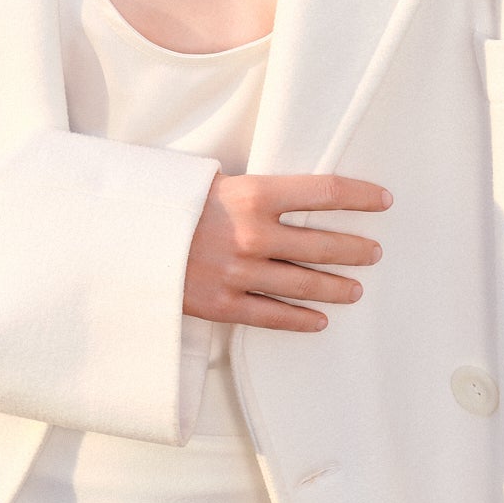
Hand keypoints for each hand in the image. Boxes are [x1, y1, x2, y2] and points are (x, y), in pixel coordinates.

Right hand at [183, 173, 391, 333]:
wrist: (120, 238)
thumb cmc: (169, 204)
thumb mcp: (213, 182)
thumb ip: (255, 193)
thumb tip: (297, 197)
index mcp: (253, 193)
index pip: (325, 192)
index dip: (361, 197)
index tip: (383, 201)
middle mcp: (252, 233)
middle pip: (323, 242)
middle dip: (356, 249)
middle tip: (374, 253)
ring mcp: (239, 272)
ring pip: (305, 284)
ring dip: (336, 287)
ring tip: (355, 289)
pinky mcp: (222, 303)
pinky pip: (272, 316)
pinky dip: (300, 319)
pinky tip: (319, 320)